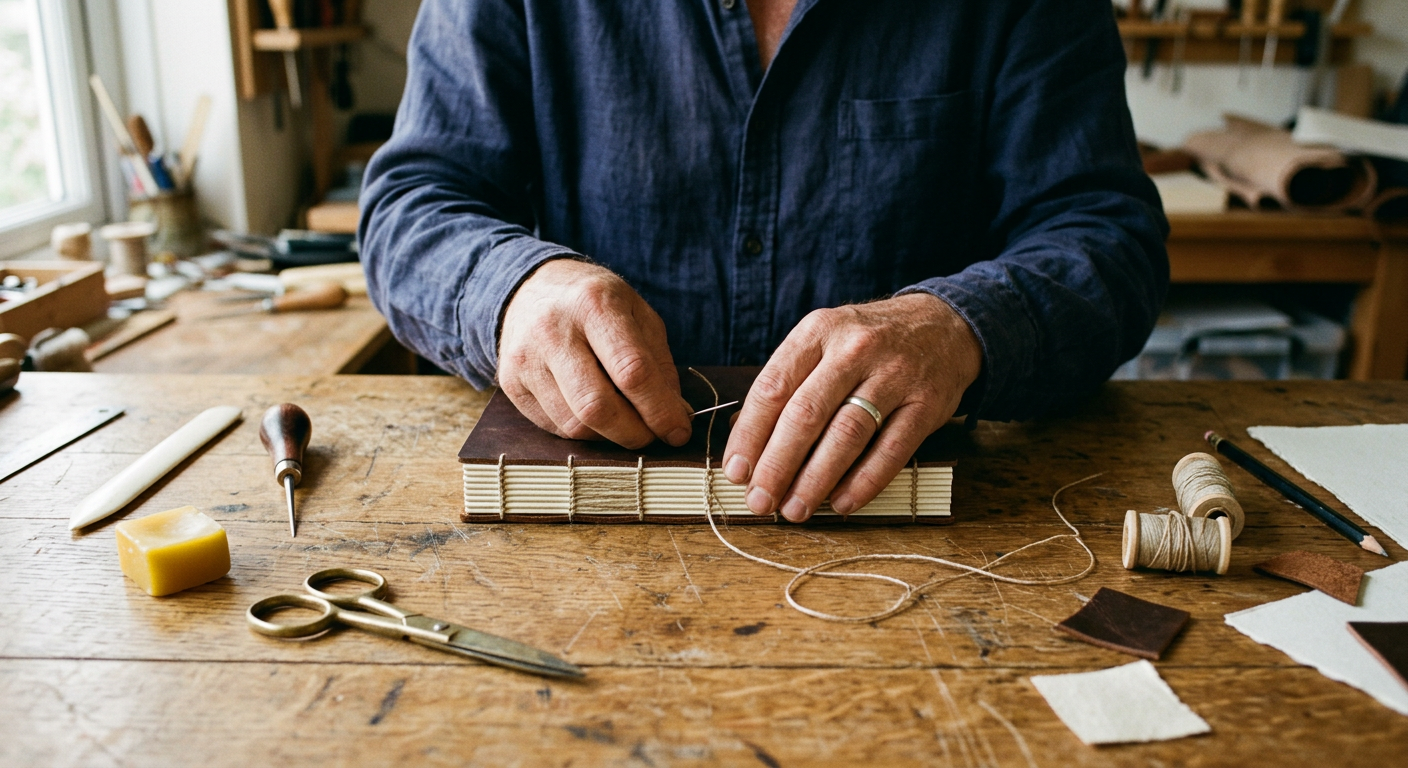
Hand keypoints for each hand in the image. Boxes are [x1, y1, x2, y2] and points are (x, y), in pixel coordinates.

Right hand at [498, 259, 693, 448]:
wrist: (530, 288)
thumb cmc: (594, 303)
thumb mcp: (636, 314)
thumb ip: (659, 364)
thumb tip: (676, 416)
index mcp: (595, 304)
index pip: (632, 371)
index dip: (660, 410)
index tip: (679, 432)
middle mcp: (553, 330)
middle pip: (597, 406)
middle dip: (634, 433)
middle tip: (653, 436)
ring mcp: (526, 358)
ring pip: (574, 425)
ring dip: (610, 436)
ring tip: (626, 423)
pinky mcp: (511, 382)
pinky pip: (554, 427)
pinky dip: (583, 431)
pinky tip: (594, 414)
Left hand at [721, 293, 981, 521]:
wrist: (944, 325)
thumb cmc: (868, 343)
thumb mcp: (824, 342)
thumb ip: (788, 384)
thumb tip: (745, 442)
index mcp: (818, 331)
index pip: (773, 387)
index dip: (750, 434)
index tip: (736, 472)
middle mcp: (854, 349)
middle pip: (806, 415)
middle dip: (777, 465)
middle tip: (760, 500)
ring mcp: (894, 375)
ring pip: (846, 435)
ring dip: (816, 480)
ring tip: (795, 509)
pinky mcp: (927, 404)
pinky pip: (891, 450)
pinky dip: (864, 482)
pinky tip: (842, 503)